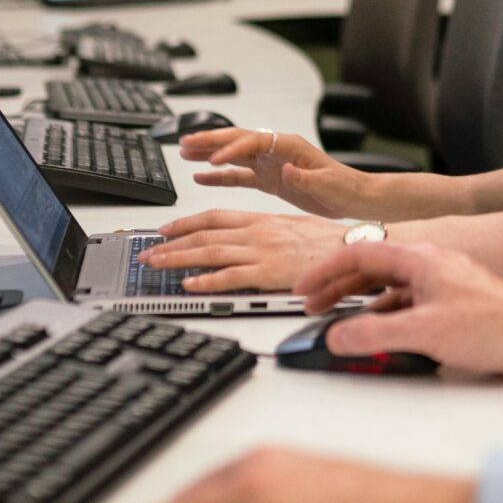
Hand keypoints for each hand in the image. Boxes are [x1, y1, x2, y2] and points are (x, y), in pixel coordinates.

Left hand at [140, 208, 350, 291]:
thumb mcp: (293, 227)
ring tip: (156, 266)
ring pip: (210, 252)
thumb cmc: (330, 241)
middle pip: (204, 234)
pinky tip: (190, 286)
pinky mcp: (269, 272)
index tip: (165, 230)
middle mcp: (257, 232)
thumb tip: (248, 241)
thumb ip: (267, 232)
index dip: (185, 223)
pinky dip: (207, 281)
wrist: (354, 247)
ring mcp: (262, 252)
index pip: (214, 217)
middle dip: (171, 243)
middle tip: (148, 252)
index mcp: (262, 220)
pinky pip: (231, 277)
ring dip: (178, 259)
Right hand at [176, 125, 369, 217]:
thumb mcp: (328, 183)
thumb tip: (287, 169)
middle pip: (236, 140)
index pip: (254, 141)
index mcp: (290, 146)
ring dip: (208, 153)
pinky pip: (238, 175)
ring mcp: (270, 164)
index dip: (232, 149)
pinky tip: (201, 177)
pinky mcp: (268, 180)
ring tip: (183, 152)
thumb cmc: (346, 187)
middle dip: (209, 140)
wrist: (355, 197)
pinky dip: (219, 176)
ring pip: (232, 155)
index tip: (213, 159)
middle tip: (184, 142)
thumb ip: (306, 177)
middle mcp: (276, 151)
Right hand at [299, 239, 502, 382]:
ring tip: (339, 321)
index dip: (325, 270)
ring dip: (360, 303)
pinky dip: (384, 315)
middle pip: (371, 268)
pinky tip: (380, 333)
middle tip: (313, 305)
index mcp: (419, 259)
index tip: (303, 287)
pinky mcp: (452, 303)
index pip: (359, 253)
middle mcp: (429, 264)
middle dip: (337, 287)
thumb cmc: (496, 324)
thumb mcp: (424, 332)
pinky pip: (406, 303)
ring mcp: (441, 283)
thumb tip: (339, 336)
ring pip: (389, 287)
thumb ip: (375, 334)